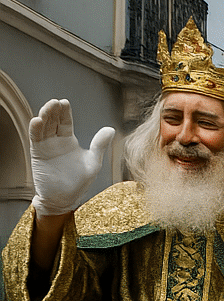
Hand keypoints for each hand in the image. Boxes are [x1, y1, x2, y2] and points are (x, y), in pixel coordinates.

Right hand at [30, 99, 115, 216]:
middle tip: (55, 102)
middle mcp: (56, 141)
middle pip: (53, 121)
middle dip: (53, 111)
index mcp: (69, 140)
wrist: (64, 198)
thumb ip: (99, 145)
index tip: (64, 102)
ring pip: (43, 127)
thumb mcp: (93, 162)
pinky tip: (37, 121)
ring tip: (47, 108)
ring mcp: (46, 146)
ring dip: (44, 117)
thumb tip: (111, 128)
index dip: (64, 112)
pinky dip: (35, 129)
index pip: (65, 122)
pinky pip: (35, 139)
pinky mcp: (38, 154)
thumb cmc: (80, 182)